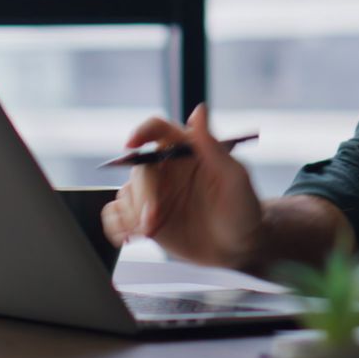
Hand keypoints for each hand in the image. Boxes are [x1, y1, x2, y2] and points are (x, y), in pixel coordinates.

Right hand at [99, 104, 262, 270]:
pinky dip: (116, 224)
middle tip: (153, 220)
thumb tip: (200, 110)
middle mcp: (166, 168)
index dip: (142, 132)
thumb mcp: (235, 178)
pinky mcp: (144, 218)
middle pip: (139, 169)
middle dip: (143, 196)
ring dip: (130, 214)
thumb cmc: (242, 209)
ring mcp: (154, 194)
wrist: (237, 247)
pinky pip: (117, 214)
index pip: (157, 129)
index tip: (131, 144)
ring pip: (125, 193)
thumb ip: (213, 146)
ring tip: (147, 232)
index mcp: (186, 150)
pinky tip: (130, 236)